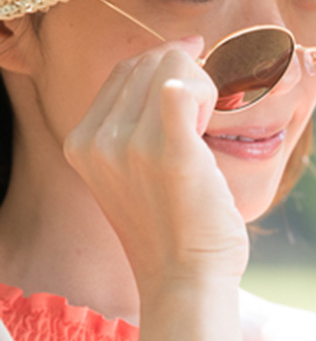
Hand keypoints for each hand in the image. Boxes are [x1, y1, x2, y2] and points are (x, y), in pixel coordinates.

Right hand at [63, 38, 248, 297]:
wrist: (186, 280)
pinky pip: (182, 91)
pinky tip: (208, 117)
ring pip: (174, 66)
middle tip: (206, 115)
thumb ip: (137, 123)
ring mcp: (131, 146)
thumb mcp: (133, 172)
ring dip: (204, 87)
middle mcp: (99, 140)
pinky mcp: (172, 154)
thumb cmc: (173, 226)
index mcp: (82, 141)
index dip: (166, 60)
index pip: (126, 69)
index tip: (197, 65)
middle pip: (150, 61)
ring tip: (206, 129)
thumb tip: (174, 66)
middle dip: (189, 73)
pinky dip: (202, 90)